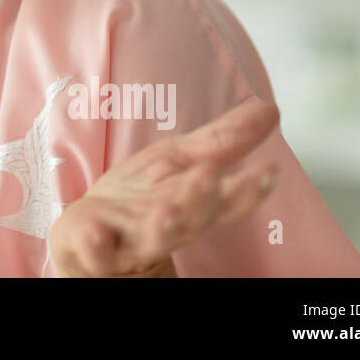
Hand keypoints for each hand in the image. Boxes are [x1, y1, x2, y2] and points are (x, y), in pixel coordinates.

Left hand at [49, 97, 280, 277]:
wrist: (88, 236)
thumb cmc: (141, 197)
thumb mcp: (181, 161)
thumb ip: (223, 141)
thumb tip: (270, 108)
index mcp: (192, 204)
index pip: (226, 198)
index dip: (247, 188)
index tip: (269, 169)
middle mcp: (170, 227)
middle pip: (192, 217)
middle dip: (203, 200)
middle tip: (210, 177)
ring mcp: (132, 241)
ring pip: (153, 238)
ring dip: (163, 226)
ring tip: (168, 211)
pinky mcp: (95, 250)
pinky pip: (97, 252)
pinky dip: (97, 245)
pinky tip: (96, 235)